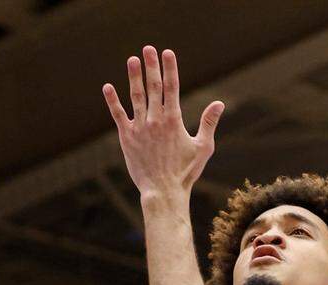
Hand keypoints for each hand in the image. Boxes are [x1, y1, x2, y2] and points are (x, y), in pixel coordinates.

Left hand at [102, 46, 224, 199]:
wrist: (163, 191)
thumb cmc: (185, 172)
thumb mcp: (203, 147)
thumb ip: (209, 123)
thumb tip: (219, 103)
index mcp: (174, 120)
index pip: (172, 88)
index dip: (170, 68)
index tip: (167, 53)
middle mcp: (155, 120)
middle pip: (153, 87)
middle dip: (151, 66)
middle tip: (148, 49)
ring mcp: (139, 128)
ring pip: (136, 97)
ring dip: (134, 77)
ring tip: (132, 60)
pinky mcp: (126, 138)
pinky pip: (118, 115)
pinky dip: (112, 101)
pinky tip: (108, 87)